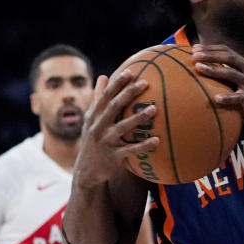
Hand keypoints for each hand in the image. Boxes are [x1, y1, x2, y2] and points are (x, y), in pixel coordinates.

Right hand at [73, 71, 158, 187]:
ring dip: (138, 118)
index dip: (116, 84)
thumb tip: (103, 76)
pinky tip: (157, 140)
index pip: (105, 97)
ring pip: (123, 128)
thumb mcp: (91, 120)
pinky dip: (143, 146)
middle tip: (145, 83)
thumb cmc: (93, 140)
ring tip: (154, 108)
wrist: (87, 171)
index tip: (130, 72)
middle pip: (113, 107)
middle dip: (128, 94)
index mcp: (94, 117)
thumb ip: (98, 99)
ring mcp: (105, 142)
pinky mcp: (113, 157)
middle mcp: (98, 127)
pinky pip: (130, 150)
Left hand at [191, 45, 243, 128]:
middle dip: (211, 55)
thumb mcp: (234, 81)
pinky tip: (215, 98)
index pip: (227, 51)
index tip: (194, 48)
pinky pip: (239, 98)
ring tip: (199, 68)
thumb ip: (222, 71)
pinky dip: (227, 97)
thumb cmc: (242, 96)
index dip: (211, 48)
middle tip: (195, 56)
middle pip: (229, 58)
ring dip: (214, 70)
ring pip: (232, 74)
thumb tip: (198, 63)